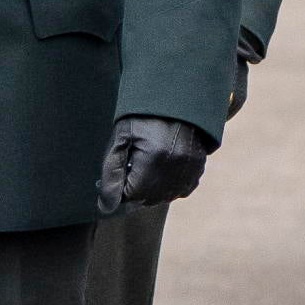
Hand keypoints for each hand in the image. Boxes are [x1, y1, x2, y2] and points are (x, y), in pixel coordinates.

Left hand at [96, 114, 212, 214]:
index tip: (121, 169)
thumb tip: (106, 207)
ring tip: (148, 162)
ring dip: (152, 187)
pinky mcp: (198, 167)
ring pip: (164, 197)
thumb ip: (111, 174)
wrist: (174, 97)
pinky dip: (170, 185)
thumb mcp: (121, 138)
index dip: (120, 186)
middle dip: (136, 186)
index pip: (130, 195)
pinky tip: (163, 167)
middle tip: (133, 163)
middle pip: (147, 198)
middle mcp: (174, 167)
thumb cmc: (143, 115)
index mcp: (152, 158)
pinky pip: (182, 190)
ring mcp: (189, 169)